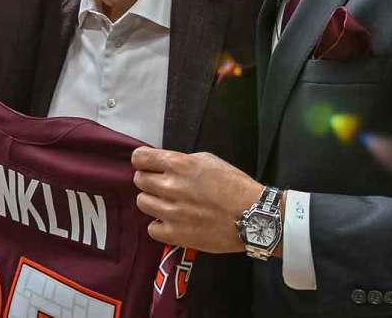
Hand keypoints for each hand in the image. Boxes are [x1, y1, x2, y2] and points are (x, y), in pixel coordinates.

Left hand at [132, 147, 263, 253]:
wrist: (252, 216)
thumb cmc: (235, 185)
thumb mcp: (208, 161)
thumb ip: (182, 162)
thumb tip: (166, 166)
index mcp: (178, 165)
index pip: (140, 158)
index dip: (142, 161)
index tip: (148, 166)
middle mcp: (169, 187)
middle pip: (139, 180)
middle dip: (149, 181)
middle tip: (164, 186)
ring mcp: (169, 212)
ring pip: (142, 202)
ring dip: (153, 202)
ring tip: (169, 205)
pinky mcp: (174, 234)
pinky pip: (151, 228)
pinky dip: (160, 225)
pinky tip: (173, 222)